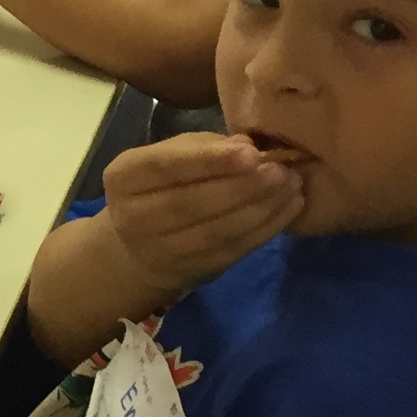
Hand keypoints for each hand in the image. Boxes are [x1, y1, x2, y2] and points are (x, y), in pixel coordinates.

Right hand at [99, 129, 303, 295]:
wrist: (137, 249)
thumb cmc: (159, 187)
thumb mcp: (168, 157)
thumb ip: (202, 147)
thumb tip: (246, 146)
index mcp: (124, 178)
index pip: (165, 167)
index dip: (208, 161)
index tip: (251, 153)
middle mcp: (133, 217)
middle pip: (192, 203)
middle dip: (242, 186)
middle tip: (281, 170)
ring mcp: (161, 250)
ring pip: (216, 231)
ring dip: (261, 208)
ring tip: (292, 185)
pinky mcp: (191, 271)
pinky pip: (233, 250)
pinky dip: (266, 229)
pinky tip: (290, 208)